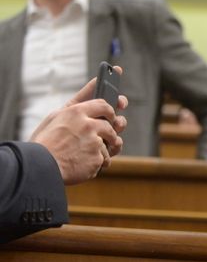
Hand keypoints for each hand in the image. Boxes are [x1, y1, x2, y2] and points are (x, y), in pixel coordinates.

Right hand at [30, 67, 128, 184]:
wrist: (38, 167)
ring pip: (111, 143)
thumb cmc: (43, 144)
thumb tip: (92, 94)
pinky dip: (96, 163)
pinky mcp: (97, 158)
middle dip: (111, 131)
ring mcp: (95, 142)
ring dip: (104, 149)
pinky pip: (105, 159)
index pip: (103, 104)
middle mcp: (88, 125)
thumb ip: (75, 109)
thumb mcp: (54, 118)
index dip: (110, 110)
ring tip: (88, 153)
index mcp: (76, 112)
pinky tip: (83, 164)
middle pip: (111, 125)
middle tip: (108, 136)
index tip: (112, 114)